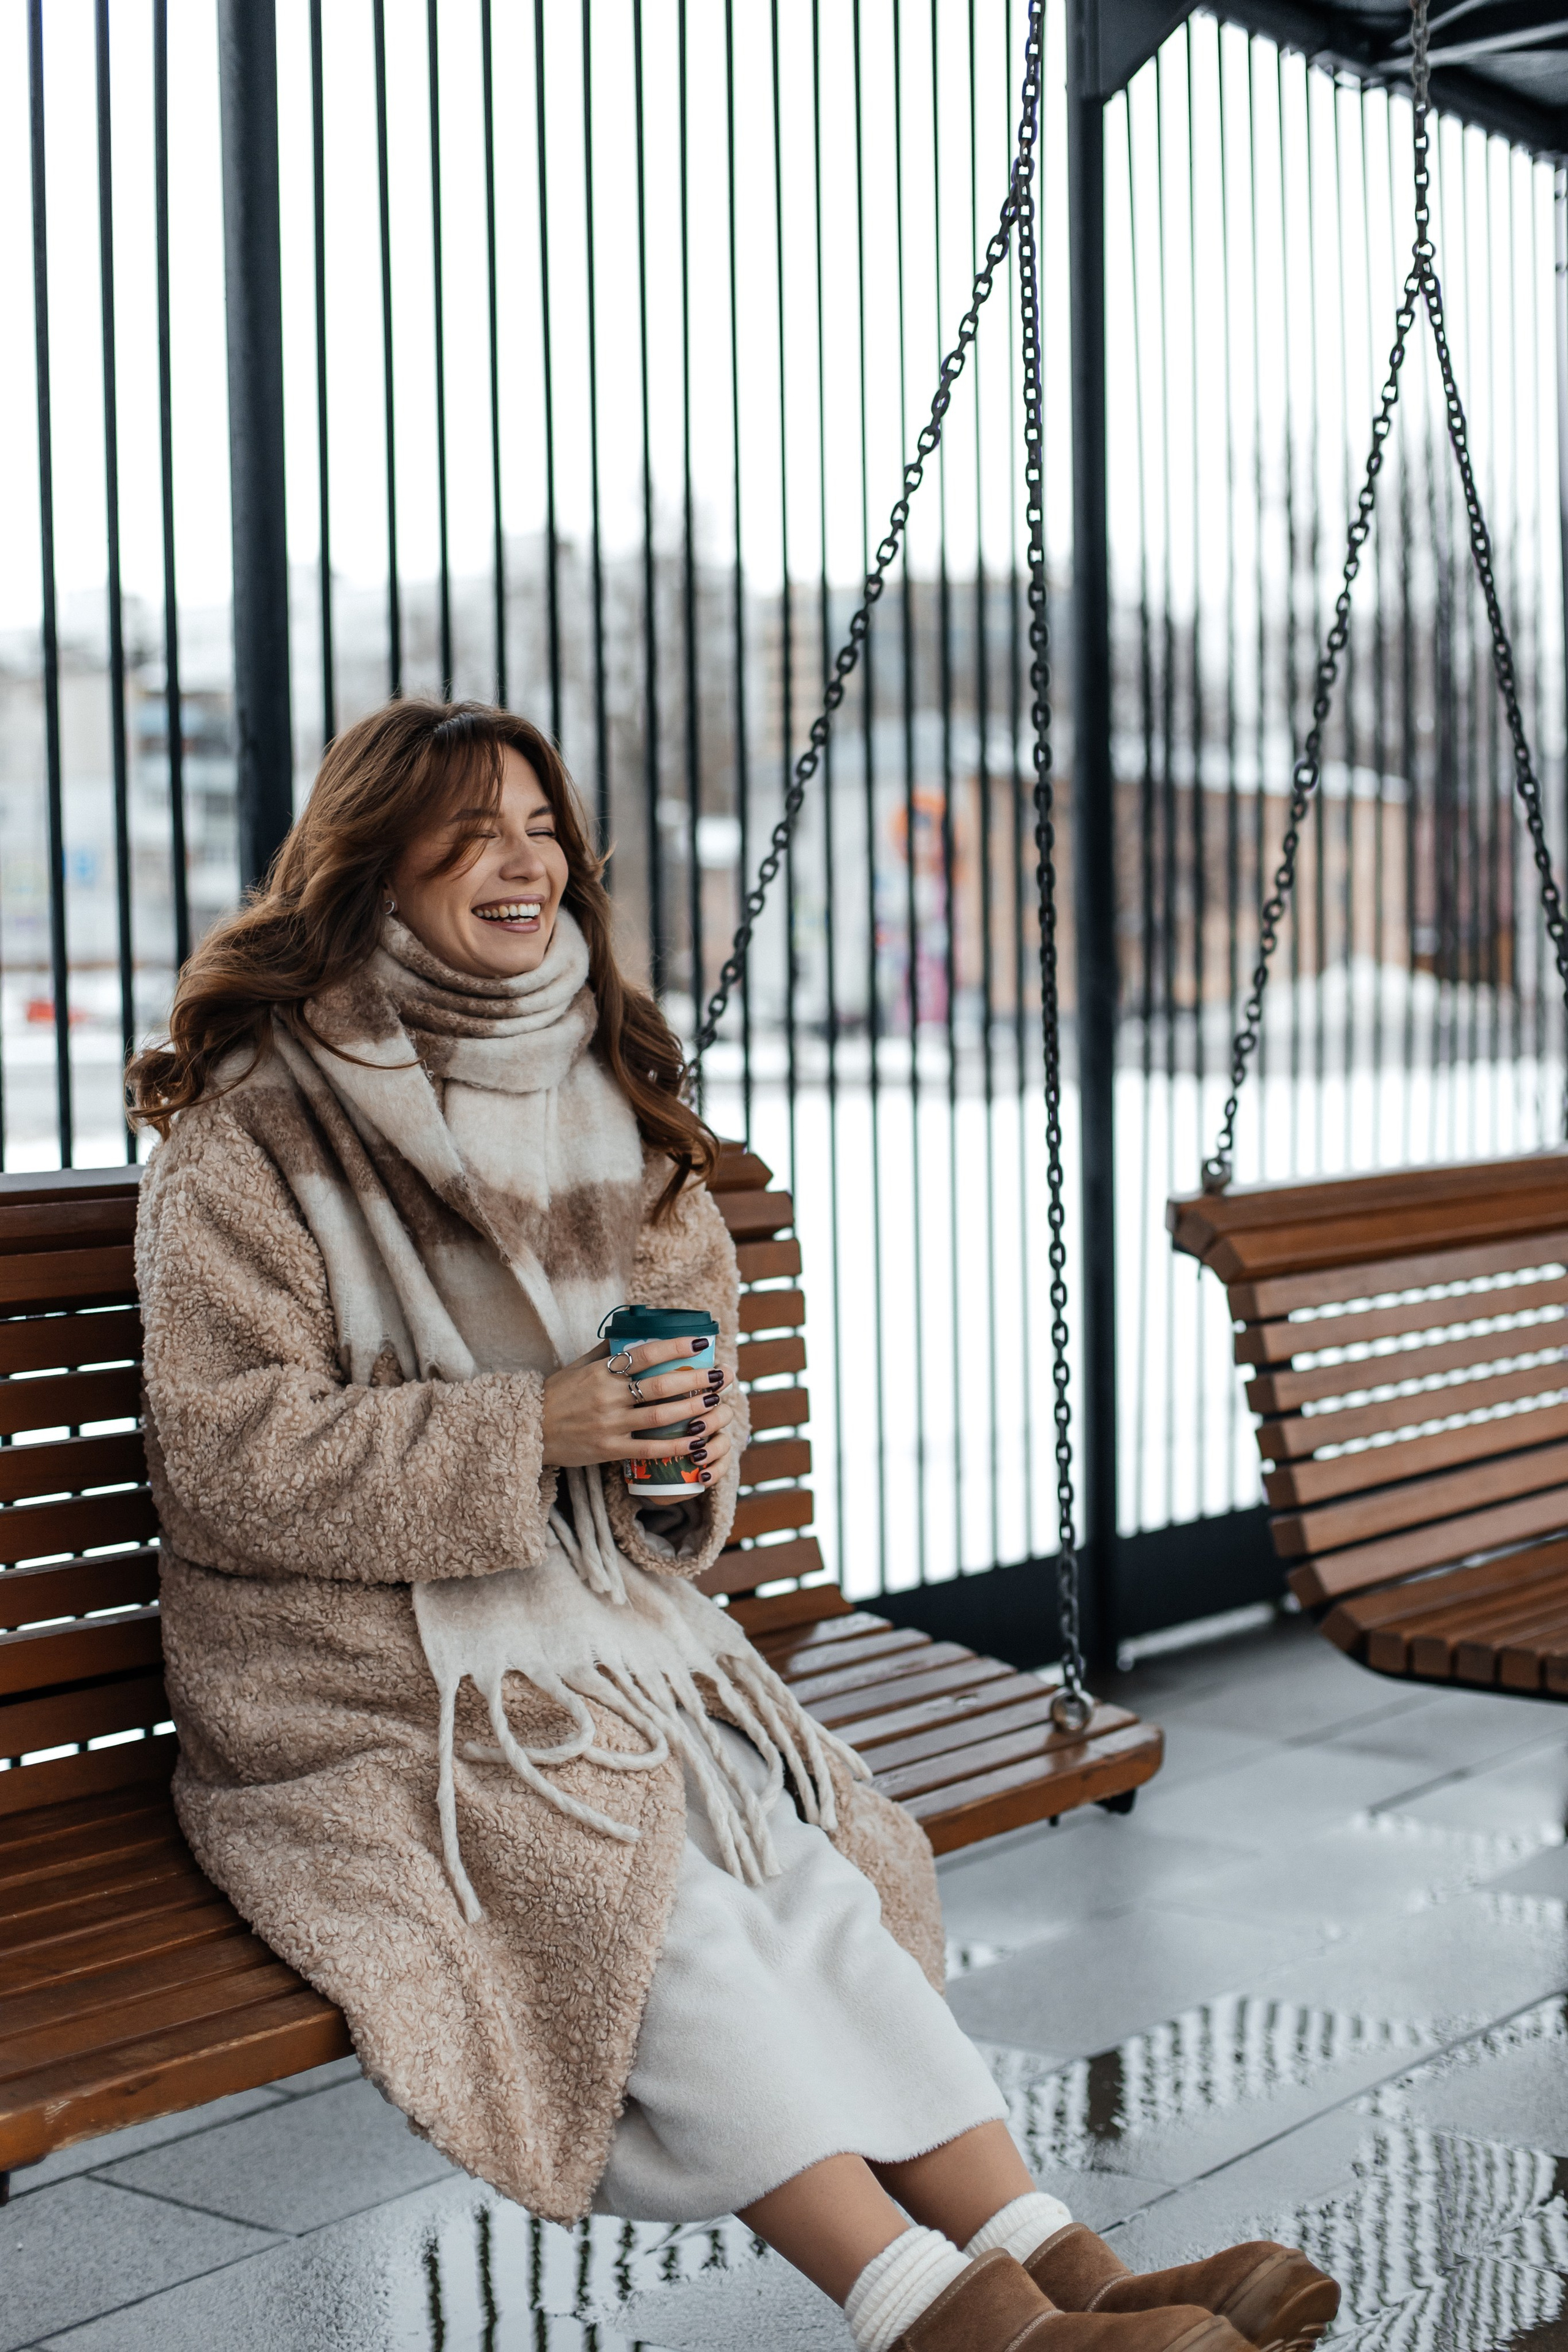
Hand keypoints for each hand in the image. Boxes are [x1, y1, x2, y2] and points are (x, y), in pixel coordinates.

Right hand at [540, 1335, 734, 1482]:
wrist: (529, 1430)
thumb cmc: (557, 1394)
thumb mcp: (578, 1366)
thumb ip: (607, 1351)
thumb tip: (633, 1331)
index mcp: (602, 1371)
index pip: (645, 1354)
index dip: (676, 1347)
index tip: (702, 1343)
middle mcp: (608, 1396)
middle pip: (661, 1386)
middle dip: (697, 1380)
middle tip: (723, 1376)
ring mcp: (609, 1424)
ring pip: (660, 1417)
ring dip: (693, 1410)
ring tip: (717, 1404)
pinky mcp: (609, 1450)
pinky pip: (648, 1450)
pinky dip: (675, 1447)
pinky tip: (697, 1442)